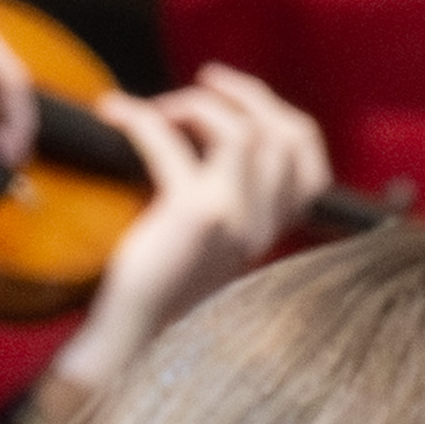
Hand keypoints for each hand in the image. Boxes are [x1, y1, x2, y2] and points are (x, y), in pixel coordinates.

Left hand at [46, 68, 337, 402]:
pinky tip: (115, 115)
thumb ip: (227, 203)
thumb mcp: (209, 246)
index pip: (309, 162)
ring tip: (157, 108)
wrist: (133, 341)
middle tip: (204, 82)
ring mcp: (234, 219)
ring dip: (195, 104)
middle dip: (244, 94)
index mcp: (271, 233)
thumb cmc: (159, 292)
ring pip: (241, 130)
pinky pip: (172, 142)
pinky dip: (141, 117)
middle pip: (284, 133)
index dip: (279, 116)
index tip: (240, 100)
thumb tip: (207, 139)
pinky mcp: (193, 215)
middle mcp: (263, 226)